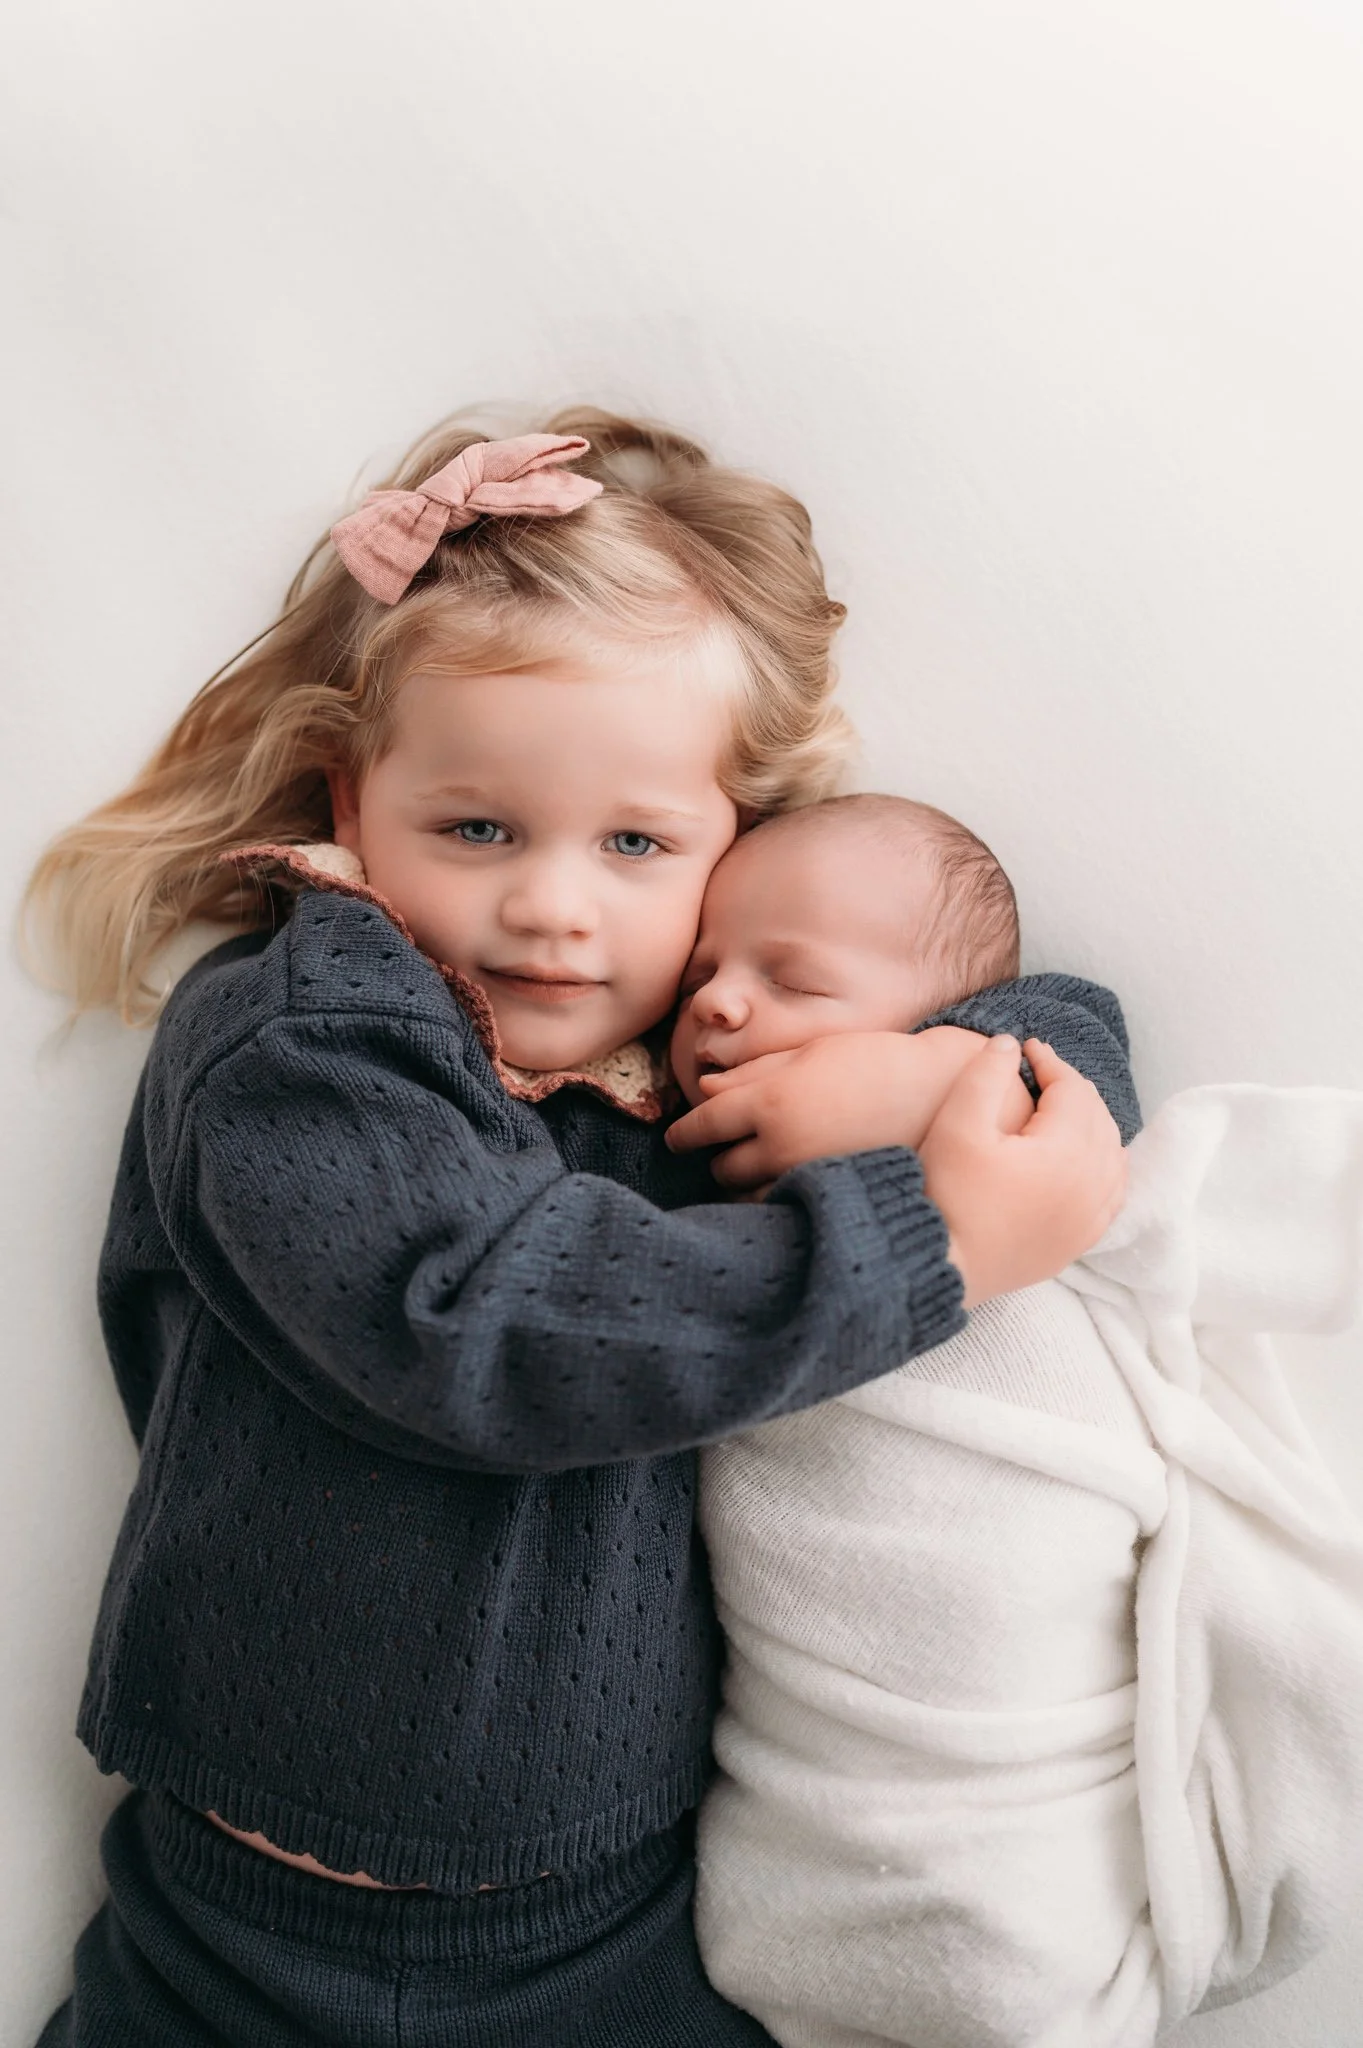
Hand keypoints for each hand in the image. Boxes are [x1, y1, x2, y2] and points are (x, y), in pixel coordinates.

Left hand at [664, 1027, 1024, 1191]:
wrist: (942, 1095)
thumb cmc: (876, 1061)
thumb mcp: (810, 1053)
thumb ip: (753, 1072)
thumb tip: (705, 1087)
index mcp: (770, 1103)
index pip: (702, 1127)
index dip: (683, 1134)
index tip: (675, 1138)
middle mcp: (782, 1147)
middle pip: (722, 1170)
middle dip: (718, 1159)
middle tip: (724, 1149)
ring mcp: (809, 1179)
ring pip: (751, 1199)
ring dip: (746, 1187)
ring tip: (755, 1173)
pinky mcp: (834, 1198)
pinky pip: (788, 1211)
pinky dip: (778, 1202)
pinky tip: (788, 1188)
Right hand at [920, 1036, 1126, 1308]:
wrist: (944, 1266)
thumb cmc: (947, 1196)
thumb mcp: (956, 1126)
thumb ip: (984, 1075)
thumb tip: (1010, 1044)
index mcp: (1066, 1152)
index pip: (1073, 1090)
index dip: (1051, 1061)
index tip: (1027, 1047)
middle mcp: (1091, 1184)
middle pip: (1098, 1117)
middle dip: (1072, 1089)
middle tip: (1041, 1074)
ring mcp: (1091, 1216)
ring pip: (1112, 1152)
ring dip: (1091, 1122)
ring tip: (1060, 1109)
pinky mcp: (1081, 1239)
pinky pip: (1113, 1190)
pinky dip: (1106, 1163)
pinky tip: (1086, 1156)